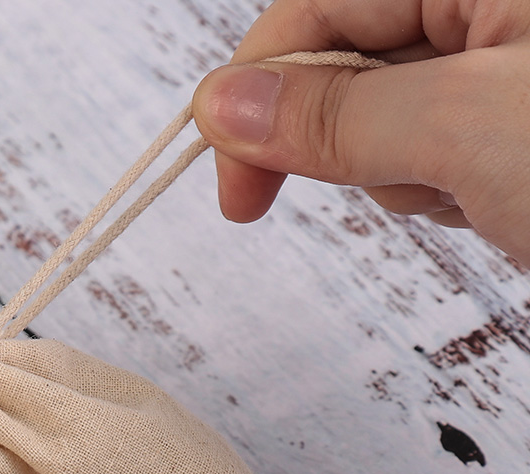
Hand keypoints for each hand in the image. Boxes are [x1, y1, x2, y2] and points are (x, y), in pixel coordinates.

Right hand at [190, 0, 529, 264]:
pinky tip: (491, 204)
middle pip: (345, 70)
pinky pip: (423, 162)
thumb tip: (222, 106)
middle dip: (350, 139)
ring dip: (401, 177)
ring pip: (379, 128)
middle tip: (401, 174)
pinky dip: (439, 195)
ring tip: (475, 189)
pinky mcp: (502, 140)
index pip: (319, 7)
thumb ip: (336, 112)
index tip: (234, 179)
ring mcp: (494, 79)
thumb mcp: (464, 124)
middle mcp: (483, 15)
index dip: (261, 87)